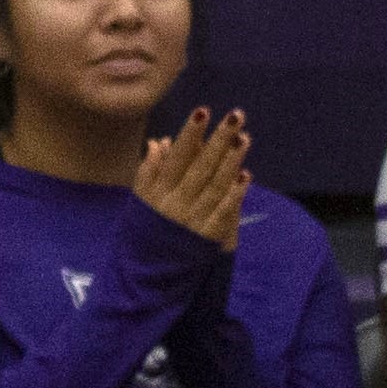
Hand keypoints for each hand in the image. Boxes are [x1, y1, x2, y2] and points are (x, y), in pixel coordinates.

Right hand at [133, 106, 249, 248]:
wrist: (147, 275)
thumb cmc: (144, 232)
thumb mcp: (140, 200)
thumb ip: (149, 171)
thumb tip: (160, 142)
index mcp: (158, 192)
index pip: (176, 157)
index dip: (189, 134)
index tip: (202, 112)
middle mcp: (175, 203)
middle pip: (200, 166)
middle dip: (218, 139)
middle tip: (236, 116)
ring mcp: (192, 220)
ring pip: (214, 185)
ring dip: (231, 161)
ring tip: (244, 138)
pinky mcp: (207, 237)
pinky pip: (223, 213)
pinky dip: (234, 195)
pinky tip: (245, 176)